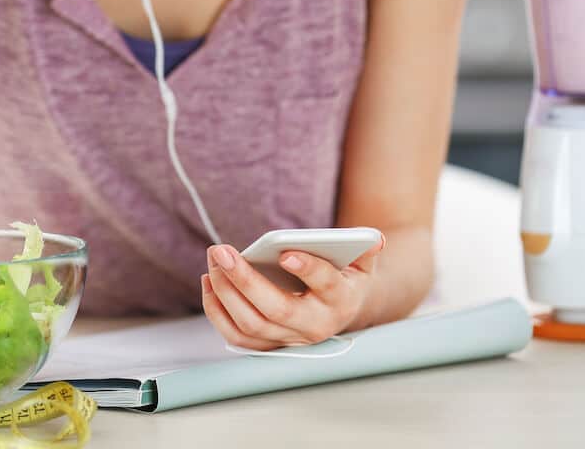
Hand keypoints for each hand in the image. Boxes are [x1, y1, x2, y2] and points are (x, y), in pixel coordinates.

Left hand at [201, 236, 385, 349]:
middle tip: (222, 251)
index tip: (287, 253)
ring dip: (225, 292)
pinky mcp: (269, 344)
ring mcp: (290, 339)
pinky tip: (210, 281)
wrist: (342, 309)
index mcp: (341, 300)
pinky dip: (217, 311)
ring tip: (214, 261)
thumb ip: (365, 248)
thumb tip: (374, 240)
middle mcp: (315, 325)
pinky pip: (237, 336)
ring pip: (251, 324)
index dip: (308, 269)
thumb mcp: (362, 261)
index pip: (326, 285)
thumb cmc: (346, 277)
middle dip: (244, 279)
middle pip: (275, 309)